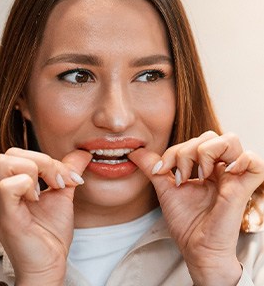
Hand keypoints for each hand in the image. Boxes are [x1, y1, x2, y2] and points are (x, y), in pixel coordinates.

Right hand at [0, 148, 91, 285]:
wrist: (49, 264)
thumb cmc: (50, 233)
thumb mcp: (61, 193)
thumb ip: (67, 170)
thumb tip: (83, 153)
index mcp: (3, 185)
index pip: (16, 154)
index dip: (44, 159)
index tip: (66, 178)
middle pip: (9, 154)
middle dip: (41, 162)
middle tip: (58, 182)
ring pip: (5, 163)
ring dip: (35, 171)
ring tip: (44, 192)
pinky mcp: (3, 216)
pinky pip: (8, 186)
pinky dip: (28, 185)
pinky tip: (36, 200)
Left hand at [128, 131, 263, 285]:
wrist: (196, 248)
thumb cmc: (185, 222)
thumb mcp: (164, 188)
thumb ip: (152, 167)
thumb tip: (133, 150)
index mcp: (206, 167)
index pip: (193, 141)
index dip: (173, 150)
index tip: (160, 170)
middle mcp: (221, 168)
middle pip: (209, 136)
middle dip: (186, 151)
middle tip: (179, 176)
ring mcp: (234, 177)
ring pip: (229, 140)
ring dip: (206, 152)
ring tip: (198, 176)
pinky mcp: (243, 188)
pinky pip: (254, 161)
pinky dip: (241, 159)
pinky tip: (223, 171)